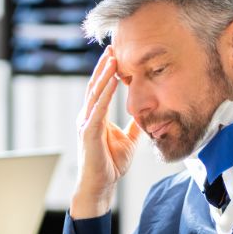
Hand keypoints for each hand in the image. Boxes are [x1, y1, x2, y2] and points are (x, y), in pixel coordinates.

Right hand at [71, 48, 141, 218]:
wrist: (100, 186)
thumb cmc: (110, 164)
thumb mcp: (128, 140)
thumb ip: (134, 126)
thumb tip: (145, 114)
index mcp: (96, 117)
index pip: (101, 89)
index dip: (107, 72)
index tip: (116, 55)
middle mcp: (88, 117)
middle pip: (95, 86)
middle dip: (103, 66)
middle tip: (112, 47)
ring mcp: (86, 124)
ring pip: (95, 93)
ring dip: (104, 74)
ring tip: (112, 58)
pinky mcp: (89, 133)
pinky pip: (98, 109)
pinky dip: (105, 93)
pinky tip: (111, 80)